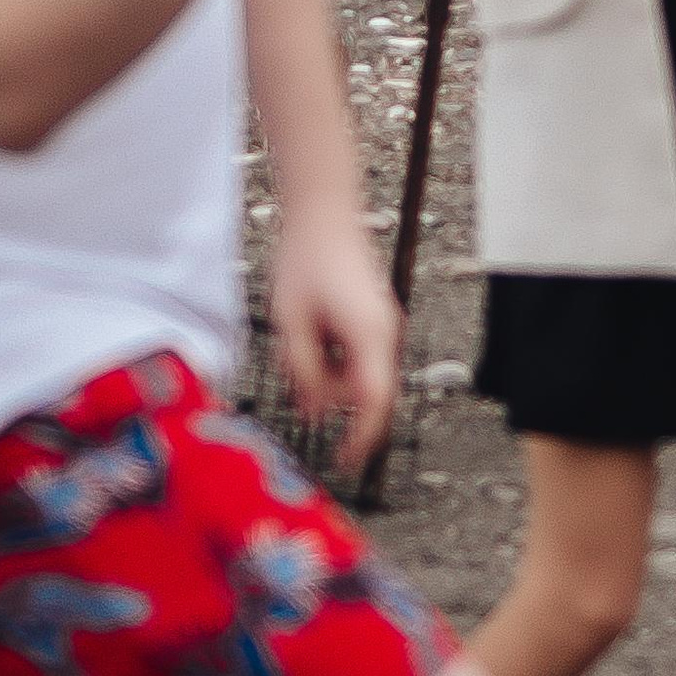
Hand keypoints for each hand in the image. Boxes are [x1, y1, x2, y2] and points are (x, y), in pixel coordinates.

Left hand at [267, 200, 401, 476]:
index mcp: (369, 335)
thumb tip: (311, 412)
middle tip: (299, 389)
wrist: (324, 214)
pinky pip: (358, 356)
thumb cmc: (306, 260)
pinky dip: (335, 362)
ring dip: (330, 379)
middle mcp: (384, 333)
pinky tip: (309, 341)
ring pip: (361, 375)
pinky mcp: (372, 319)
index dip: (362, 438)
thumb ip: (302, 371)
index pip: (374, 402)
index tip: (345, 461)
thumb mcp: (291, 324)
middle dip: (334, 401)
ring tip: (297, 348)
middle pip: (367, 392)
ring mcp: (381, 325)